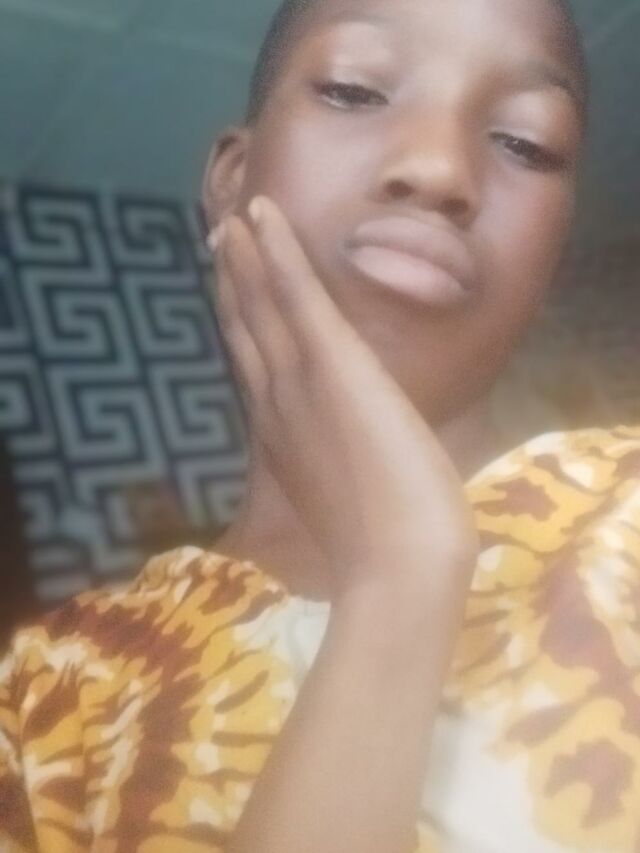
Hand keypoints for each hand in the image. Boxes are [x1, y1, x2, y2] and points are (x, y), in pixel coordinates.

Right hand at [212, 197, 476, 600]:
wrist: (398, 562)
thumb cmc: (382, 541)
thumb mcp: (342, 496)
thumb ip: (327, 463)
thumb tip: (331, 448)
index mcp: (281, 433)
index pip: (253, 365)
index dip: (238, 324)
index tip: (229, 292)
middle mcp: (278, 401)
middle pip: (247, 329)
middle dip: (232, 282)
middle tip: (217, 238)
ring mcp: (300, 379)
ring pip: (263, 304)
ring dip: (247, 256)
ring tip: (230, 217)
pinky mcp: (332, 362)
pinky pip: (298, 294)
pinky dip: (278, 252)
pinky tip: (264, 215)